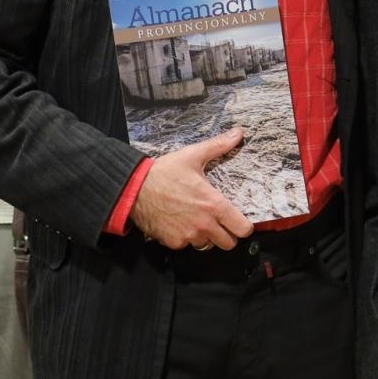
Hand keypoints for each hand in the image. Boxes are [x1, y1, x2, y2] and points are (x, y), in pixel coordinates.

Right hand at [129, 127, 254, 249]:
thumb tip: (238, 133)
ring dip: (207, 236)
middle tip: (220, 223)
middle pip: (228, 243)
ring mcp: (188, 235)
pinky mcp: (173, 242)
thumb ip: (219, 146)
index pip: (242, 229)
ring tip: (199, 220)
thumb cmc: (164, 172)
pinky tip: (181, 223)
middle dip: (227, 234)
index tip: (240, 222)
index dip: (244, 226)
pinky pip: (187, 245)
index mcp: (213, 204)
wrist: (133, 188)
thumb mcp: (193, 155)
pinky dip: (186, 238)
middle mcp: (204, 224)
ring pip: (207, 245)